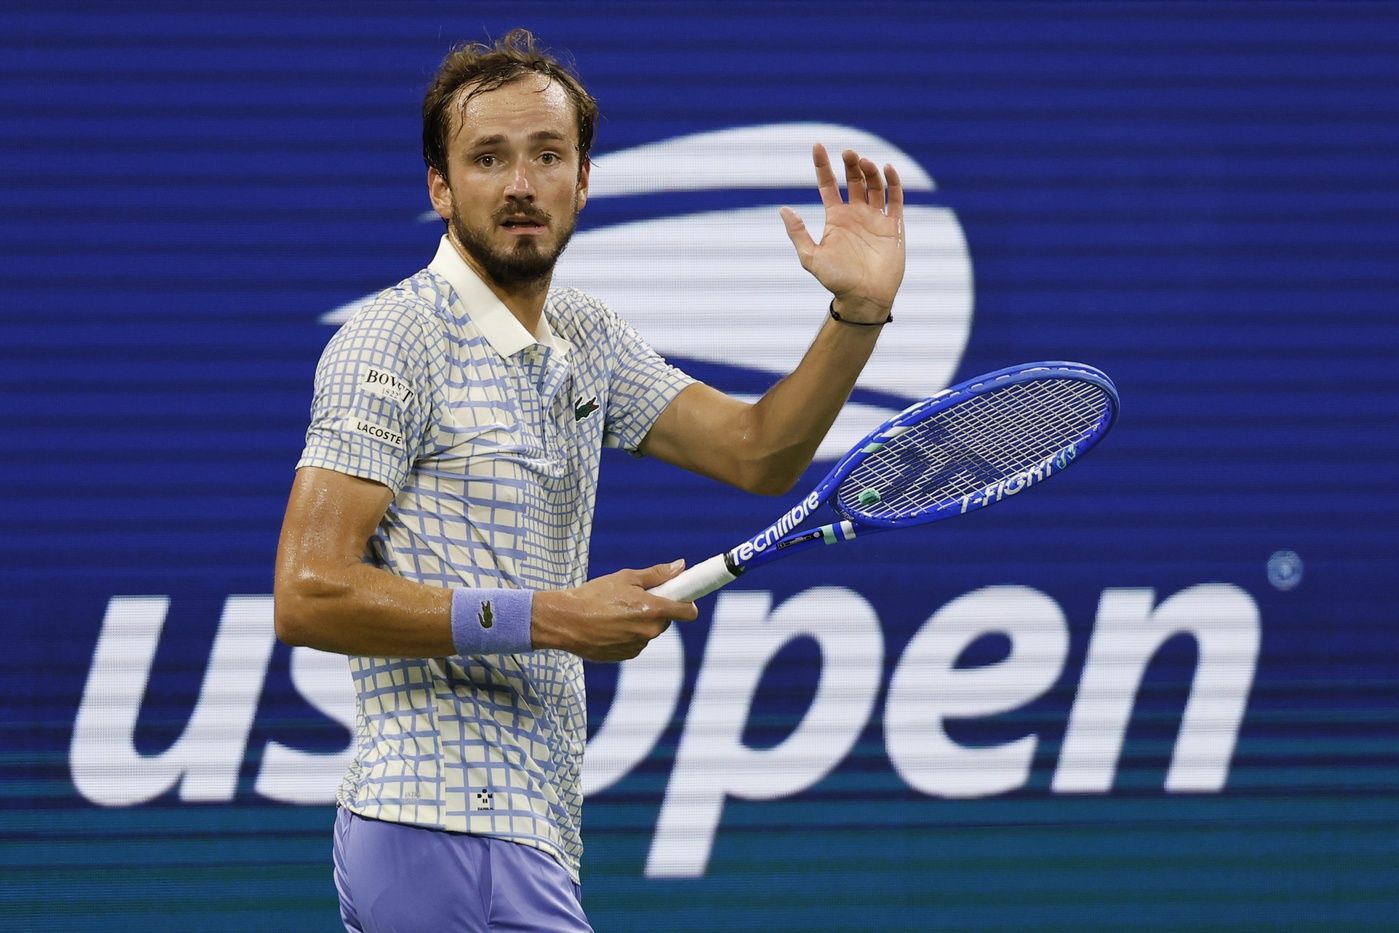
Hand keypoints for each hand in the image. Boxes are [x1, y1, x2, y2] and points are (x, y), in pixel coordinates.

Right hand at [532, 561, 698, 661]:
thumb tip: (681, 566)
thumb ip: (657, 574)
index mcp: (653, 610)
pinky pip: (635, 643)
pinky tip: (609, 626)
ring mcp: (637, 646)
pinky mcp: (625, 656)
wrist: (565, 621)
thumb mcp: (626, 577)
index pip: (688, 612)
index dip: (687, 603)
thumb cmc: (594, 595)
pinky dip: (628, 635)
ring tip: (616, 612)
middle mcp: (649, 631)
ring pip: (648, 632)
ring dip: (640, 623)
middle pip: (666, 621)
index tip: (682, 596)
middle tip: (636, 599)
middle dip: (657, 610)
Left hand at [780, 144, 905, 322]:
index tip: (817, 145)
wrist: (865, 298)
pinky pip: (896, 198)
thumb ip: (798, 233)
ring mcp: (875, 219)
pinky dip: (893, 182)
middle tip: (848, 153)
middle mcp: (856, 214)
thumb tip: (783, 209)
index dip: (822, 165)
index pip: (828, 184)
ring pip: (875, 185)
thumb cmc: (837, 281)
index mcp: (836, 218)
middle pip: (854, 179)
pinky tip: (887, 169)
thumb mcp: (811, 257)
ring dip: (870, 170)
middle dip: (851, 163)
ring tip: (864, 162)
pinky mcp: (894, 226)